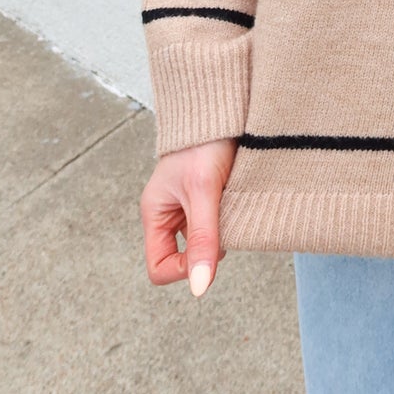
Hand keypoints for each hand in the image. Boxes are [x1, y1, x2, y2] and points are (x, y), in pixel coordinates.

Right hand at [140, 136, 237, 296]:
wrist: (221, 104)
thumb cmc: (204, 143)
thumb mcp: (203, 192)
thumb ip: (203, 239)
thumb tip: (200, 289)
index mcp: (155, 214)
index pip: (160, 268)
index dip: (185, 270)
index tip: (209, 250)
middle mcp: (169, 213)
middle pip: (186, 256)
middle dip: (208, 248)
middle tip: (224, 218)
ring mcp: (189, 205)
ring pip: (206, 240)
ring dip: (222, 230)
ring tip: (232, 201)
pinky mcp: (209, 194)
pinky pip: (218, 221)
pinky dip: (230, 217)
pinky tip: (238, 198)